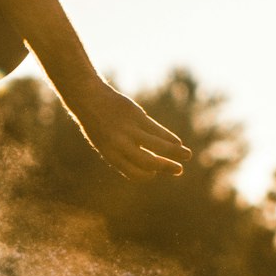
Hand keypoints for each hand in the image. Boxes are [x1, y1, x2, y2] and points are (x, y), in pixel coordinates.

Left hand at [70, 80, 191, 180]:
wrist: (89, 100)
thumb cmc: (98, 125)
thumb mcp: (105, 144)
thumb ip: (123, 153)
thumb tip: (146, 164)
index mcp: (111, 155)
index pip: (134, 172)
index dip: (146, 175)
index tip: (154, 173)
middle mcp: (120, 145)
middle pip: (148, 161)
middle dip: (165, 167)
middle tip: (179, 171)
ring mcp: (129, 130)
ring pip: (156, 144)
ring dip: (174, 152)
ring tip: (186, 156)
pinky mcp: (136, 116)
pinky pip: (157, 129)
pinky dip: (169, 137)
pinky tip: (177, 142)